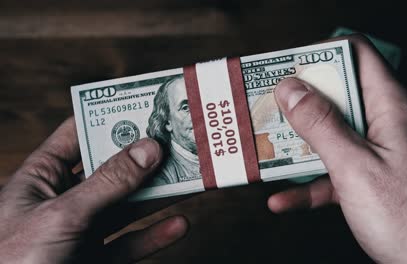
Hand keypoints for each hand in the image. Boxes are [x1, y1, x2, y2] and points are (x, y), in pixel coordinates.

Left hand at [0, 118, 187, 262]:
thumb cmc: (11, 261)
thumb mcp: (61, 215)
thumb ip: (107, 183)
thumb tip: (148, 149)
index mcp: (42, 178)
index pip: (78, 135)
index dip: (110, 119)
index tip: (145, 107)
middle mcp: (64, 201)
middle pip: (112, 171)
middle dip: (145, 159)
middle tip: (179, 143)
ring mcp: (81, 232)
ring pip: (127, 207)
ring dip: (160, 195)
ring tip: (190, 179)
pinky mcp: (95, 259)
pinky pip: (131, 243)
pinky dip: (155, 235)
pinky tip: (178, 224)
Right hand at [268, 35, 406, 262]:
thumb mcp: (355, 166)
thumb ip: (321, 125)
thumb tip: (291, 89)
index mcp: (390, 106)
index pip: (356, 54)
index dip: (320, 53)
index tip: (287, 67)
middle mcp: (385, 122)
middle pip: (337, 94)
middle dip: (299, 101)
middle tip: (268, 108)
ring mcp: (376, 151)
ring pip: (331, 133)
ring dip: (298, 143)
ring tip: (267, 150)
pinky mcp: (368, 178)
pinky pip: (332, 170)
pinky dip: (308, 183)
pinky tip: (283, 199)